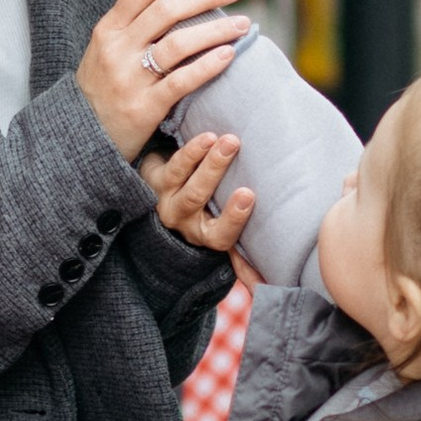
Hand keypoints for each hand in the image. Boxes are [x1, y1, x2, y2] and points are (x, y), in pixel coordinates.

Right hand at [77, 0, 247, 157]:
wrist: (82, 136)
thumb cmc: (103, 86)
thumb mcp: (106, 48)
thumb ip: (131, 22)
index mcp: (108, 29)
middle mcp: (117, 49)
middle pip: (165, 11)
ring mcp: (129, 78)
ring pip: (177, 44)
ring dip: (214, 30)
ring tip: (242, 24)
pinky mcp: (143, 107)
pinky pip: (180, 82)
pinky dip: (207, 66)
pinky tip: (228, 55)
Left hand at [140, 129, 255, 257]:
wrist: (161, 196)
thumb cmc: (205, 211)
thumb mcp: (219, 230)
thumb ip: (242, 257)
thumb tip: (266, 284)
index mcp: (205, 235)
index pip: (221, 236)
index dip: (233, 218)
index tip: (248, 194)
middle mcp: (184, 221)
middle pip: (197, 199)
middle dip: (215, 172)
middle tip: (234, 145)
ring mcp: (166, 200)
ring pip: (183, 179)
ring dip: (205, 159)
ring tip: (224, 139)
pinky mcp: (155, 179)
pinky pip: (173, 166)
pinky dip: (190, 151)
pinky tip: (206, 136)